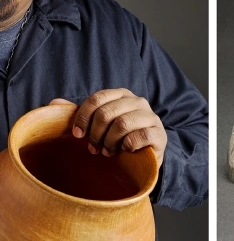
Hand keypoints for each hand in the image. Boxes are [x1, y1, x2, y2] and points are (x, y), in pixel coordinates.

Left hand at [50, 88, 167, 166]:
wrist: (143, 158)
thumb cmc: (118, 139)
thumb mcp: (98, 126)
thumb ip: (80, 114)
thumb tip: (53, 103)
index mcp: (122, 95)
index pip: (97, 98)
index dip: (83, 117)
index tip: (77, 135)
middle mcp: (138, 102)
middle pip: (107, 112)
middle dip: (95, 134)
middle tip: (93, 148)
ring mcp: (151, 117)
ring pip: (122, 123)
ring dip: (110, 142)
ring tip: (108, 151)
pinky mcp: (160, 133)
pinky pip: (140, 136)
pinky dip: (127, 146)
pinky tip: (125, 151)